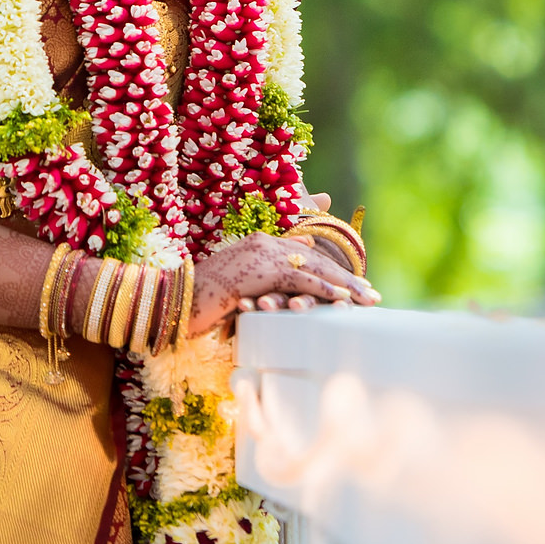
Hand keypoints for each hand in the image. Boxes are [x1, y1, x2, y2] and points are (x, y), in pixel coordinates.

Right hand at [188, 232, 379, 334]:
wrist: (172, 300)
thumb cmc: (201, 300)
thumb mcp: (239, 290)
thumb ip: (265, 283)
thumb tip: (290, 284)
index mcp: (260, 245)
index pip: (306, 256)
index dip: (333, 272)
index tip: (355, 287)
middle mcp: (264, 243)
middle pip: (315, 260)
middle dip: (346, 279)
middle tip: (372, 294)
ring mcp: (260, 254)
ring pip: (313, 269)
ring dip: (343, 285)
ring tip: (366, 298)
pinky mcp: (257, 270)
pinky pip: (298, 280)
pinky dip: (323, 290)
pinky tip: (342, 300)